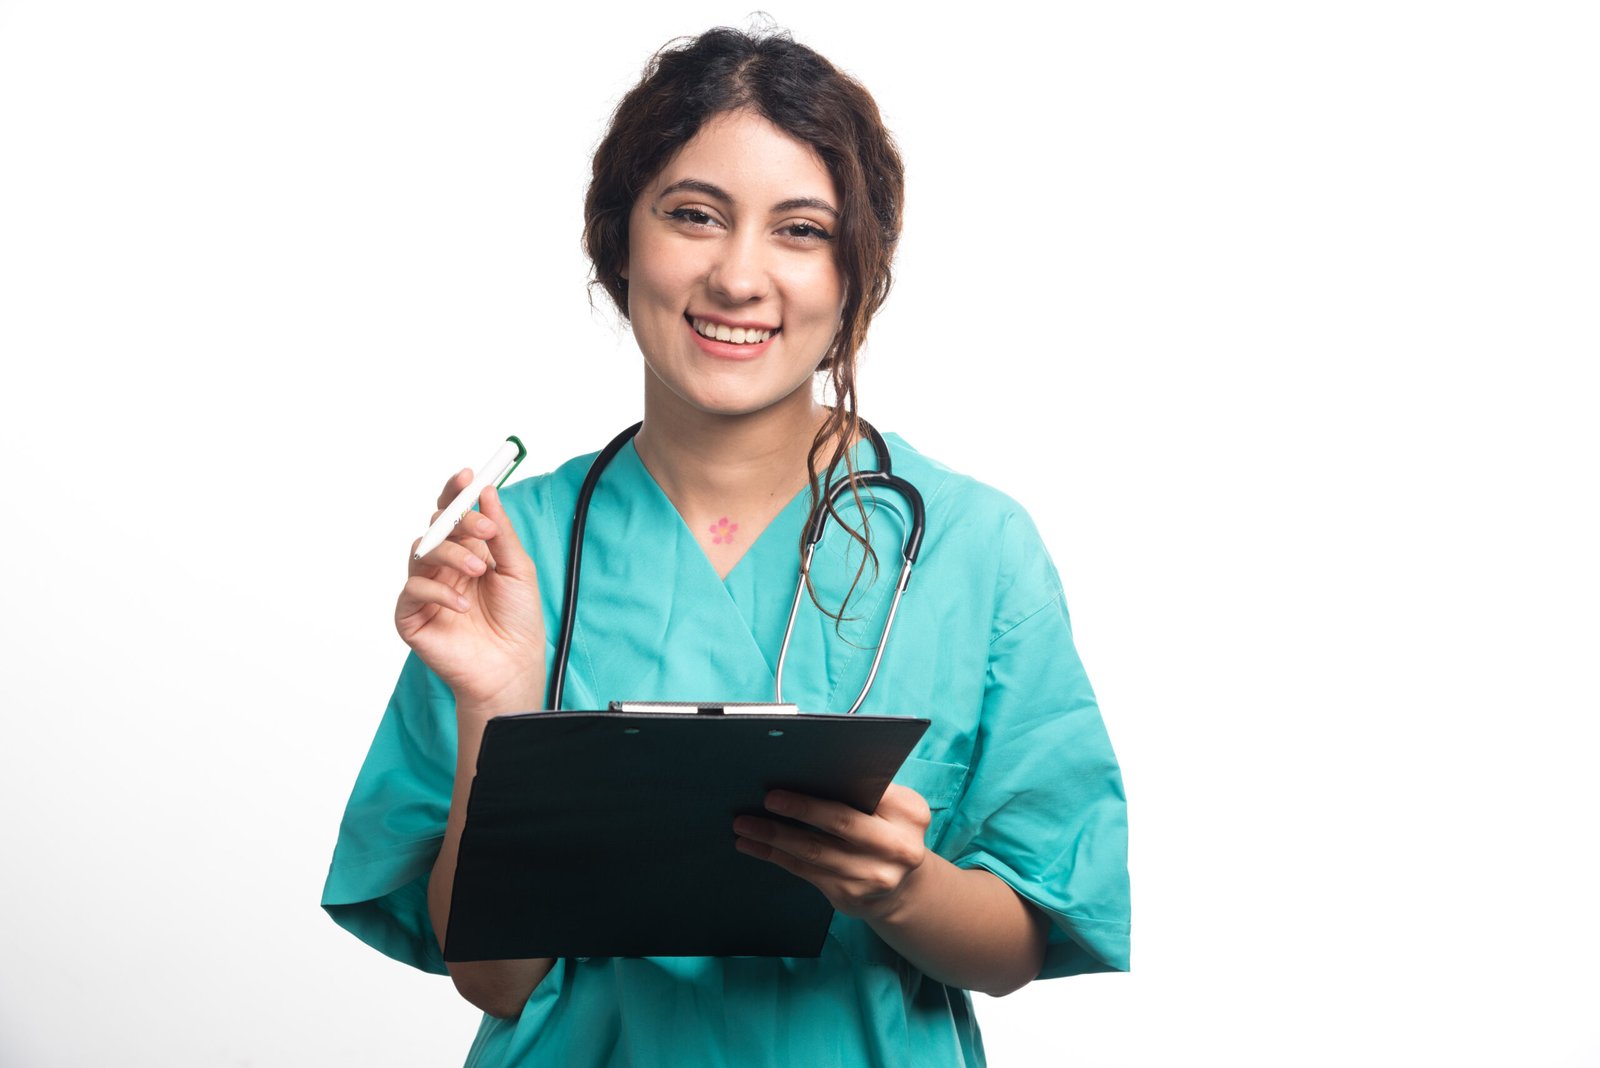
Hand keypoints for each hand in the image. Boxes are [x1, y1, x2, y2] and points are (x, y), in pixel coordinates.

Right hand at [395, 471, 545, 713]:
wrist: (512, 666)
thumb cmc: (517, 621)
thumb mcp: (517, 569)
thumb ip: (501, 533)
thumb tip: (486, 492)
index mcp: (467, 551)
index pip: (453, 514)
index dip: (455, 492)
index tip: (467, 475)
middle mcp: (443, 566)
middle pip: (436, 527)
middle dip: (458, 522)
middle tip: (485, 530)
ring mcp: (426, 589)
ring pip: (422, 551)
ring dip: (451, 554)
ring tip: (479, 570)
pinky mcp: (411, 615)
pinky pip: (413, 589)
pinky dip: (438, 591)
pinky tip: (463, 605)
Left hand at [732, 785, 931, 919]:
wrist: (902, 888)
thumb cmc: (888, 832)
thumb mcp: (895, 809)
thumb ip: (868, 790)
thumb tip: (810, 770)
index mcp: (909, 814)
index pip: (870, 792)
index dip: (836, 787)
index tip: (801, 778)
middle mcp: (896, 848)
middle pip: (841, 823)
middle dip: (801, 809)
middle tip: (767, 798)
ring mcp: (871, 877)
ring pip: (814, 852)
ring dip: (775, 836)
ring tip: (745, 823)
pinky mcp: (847, 896)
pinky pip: (803, 871)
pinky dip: (774, 856)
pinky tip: (752, 845)